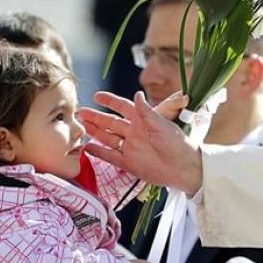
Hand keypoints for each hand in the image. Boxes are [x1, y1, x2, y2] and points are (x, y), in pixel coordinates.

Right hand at [79, 91, 202, 194]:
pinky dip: (98, 152)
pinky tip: (86, 147)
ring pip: (108, 138)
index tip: (96, 95)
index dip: (110, 101)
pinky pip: (110, 156)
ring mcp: (130, 148)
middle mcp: (134, 133)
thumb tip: (137, 94)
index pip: (123, 107)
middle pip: (111, 123)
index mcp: (143, 121)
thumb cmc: (177, 144)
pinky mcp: (128, 163)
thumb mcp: (162, 125)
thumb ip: (147, 111)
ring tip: (79, 126)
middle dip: (95, 117)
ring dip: (94, 132)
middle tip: (79, 112)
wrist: (183, 168)